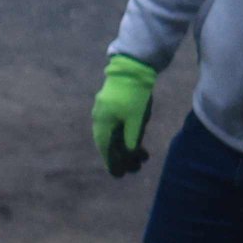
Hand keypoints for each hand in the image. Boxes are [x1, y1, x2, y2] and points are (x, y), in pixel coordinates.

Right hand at [91, 55, 158, 177]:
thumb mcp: (136, 119)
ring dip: (125, 146)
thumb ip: (131, 138)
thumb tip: (128, 154)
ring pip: (113, 134)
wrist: (133, 67)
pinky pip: (115, 125)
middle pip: (108, 143)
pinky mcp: (111, 105)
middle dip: (122, 156)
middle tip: (137, 166)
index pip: (105, 149)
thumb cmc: (134, 94)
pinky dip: (124, 135)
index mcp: (103, 123)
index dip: (112, 163)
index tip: (119, 175)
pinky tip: (135, 138)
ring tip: (142, 153)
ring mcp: (104, 111)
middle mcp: (100, 119)